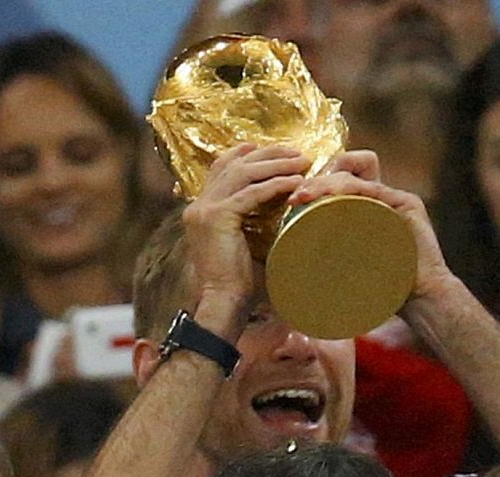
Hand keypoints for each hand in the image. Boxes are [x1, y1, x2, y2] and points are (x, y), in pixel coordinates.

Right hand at [183, 143, 310, 323]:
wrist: (223, 304)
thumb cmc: (239, 285)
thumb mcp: (245, 245)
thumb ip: (255, 223)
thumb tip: (285, 212)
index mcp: (201, 210)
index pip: (221, 168)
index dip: (245, 154)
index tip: (273, 149)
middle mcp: (198, 205)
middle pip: (234, 164)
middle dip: (268, 154)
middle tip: (296, 152)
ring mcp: (205, 210)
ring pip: (243, 172)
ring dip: (275, 164)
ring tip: (301, 162)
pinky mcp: (217, 218)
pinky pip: (252, 193)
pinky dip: (276, 185)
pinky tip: (296, 182)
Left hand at [291, 149, 456, 303]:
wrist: (421, 299)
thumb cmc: (384, 289)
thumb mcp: (346, 267)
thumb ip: (325, 257)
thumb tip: (286, 262)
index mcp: (366, 208)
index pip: (338, 180)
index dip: (315, 183)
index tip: (290, 200)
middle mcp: (381, 197)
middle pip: (345, 170)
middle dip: (317, 179)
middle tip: (295, 196)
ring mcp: (395, 198)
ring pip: (355, 177)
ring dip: (326, 184)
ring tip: (304, 196)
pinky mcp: (407, 203)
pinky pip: (374, 189)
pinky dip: (350, 191)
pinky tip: (331, 197)